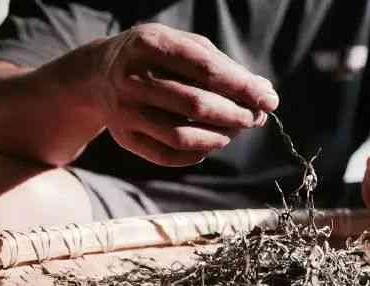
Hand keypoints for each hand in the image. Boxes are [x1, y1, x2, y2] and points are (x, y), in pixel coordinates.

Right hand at [90, 23, 277, 165]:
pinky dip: (197, 153)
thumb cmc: (158, 57)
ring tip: (235, 130)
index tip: (269, 100)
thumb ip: (224, 66)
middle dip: (235, 115)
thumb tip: (264, 92)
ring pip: (182, 136)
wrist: (100, 73)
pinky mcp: (124, 137)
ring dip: (219, 137)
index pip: (207, 70)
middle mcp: (132, 77)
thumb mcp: (185, 45)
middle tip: (254, 118)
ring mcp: (125, 111)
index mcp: (151, 44)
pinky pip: (168, 156)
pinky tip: (210, 142)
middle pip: (196, 105)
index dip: (243, 88)